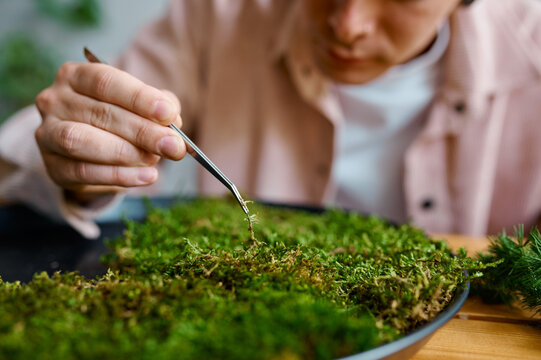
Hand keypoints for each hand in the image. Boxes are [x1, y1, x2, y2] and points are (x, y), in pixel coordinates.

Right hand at [35, 62, 185, 198]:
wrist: (90, 151)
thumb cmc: (118, 119)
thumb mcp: (141, 106)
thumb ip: (159, 107)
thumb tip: (173, 120)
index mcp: (76, 76)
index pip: (105, 81)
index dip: (139, 98)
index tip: (168, 114)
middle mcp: (55, 100)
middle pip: (100, 113)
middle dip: (142, 131)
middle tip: (173, 146)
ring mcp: (47, 133)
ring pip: (82, 141)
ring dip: (125, 153)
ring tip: (154, 160)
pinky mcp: (52, 166)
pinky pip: (83, 172)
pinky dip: (118, 176)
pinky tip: (146, 176)